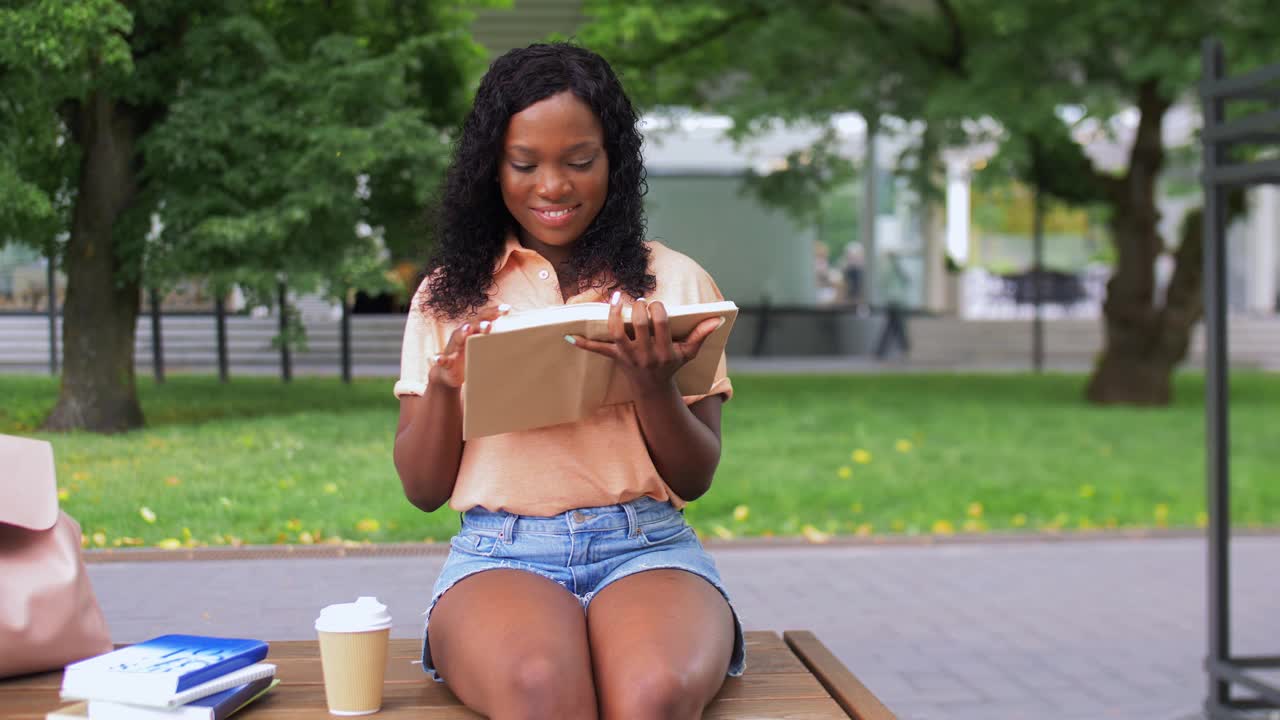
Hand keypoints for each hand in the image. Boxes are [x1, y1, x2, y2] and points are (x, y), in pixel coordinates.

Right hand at [428, 304, 510, 388]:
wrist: (449, 375)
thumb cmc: (471, 357)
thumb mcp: (485, 348)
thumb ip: (498, 341)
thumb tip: (525, 339)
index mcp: (474, 330)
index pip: (485, 317)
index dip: (495, 311)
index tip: (507, 309)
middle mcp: (462, 335)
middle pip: (472, 324)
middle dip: (481, 323)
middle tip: (490, 325)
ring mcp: (453, 348)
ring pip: (457, 338)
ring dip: (462, 333)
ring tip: (467, 330)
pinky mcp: (445, 362)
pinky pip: (441, 359)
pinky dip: (439, 358)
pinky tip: (438, 358)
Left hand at [567, 291, 722, 395]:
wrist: (653, 390)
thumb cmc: (672, 365)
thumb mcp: (689, 353)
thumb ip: (701, 335)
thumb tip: (717, 319)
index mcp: (664, 351)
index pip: (661, 325)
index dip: (658, 310)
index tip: (656, 304)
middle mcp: (646, 354)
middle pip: (639, 325)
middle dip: (639, 308)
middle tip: (638, 301)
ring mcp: (628, 356)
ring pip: (618, 332)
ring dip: (614, 314)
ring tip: (616, 297)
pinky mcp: (615, 358)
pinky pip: (597, 350)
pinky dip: (583, 344)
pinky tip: (568, 336)